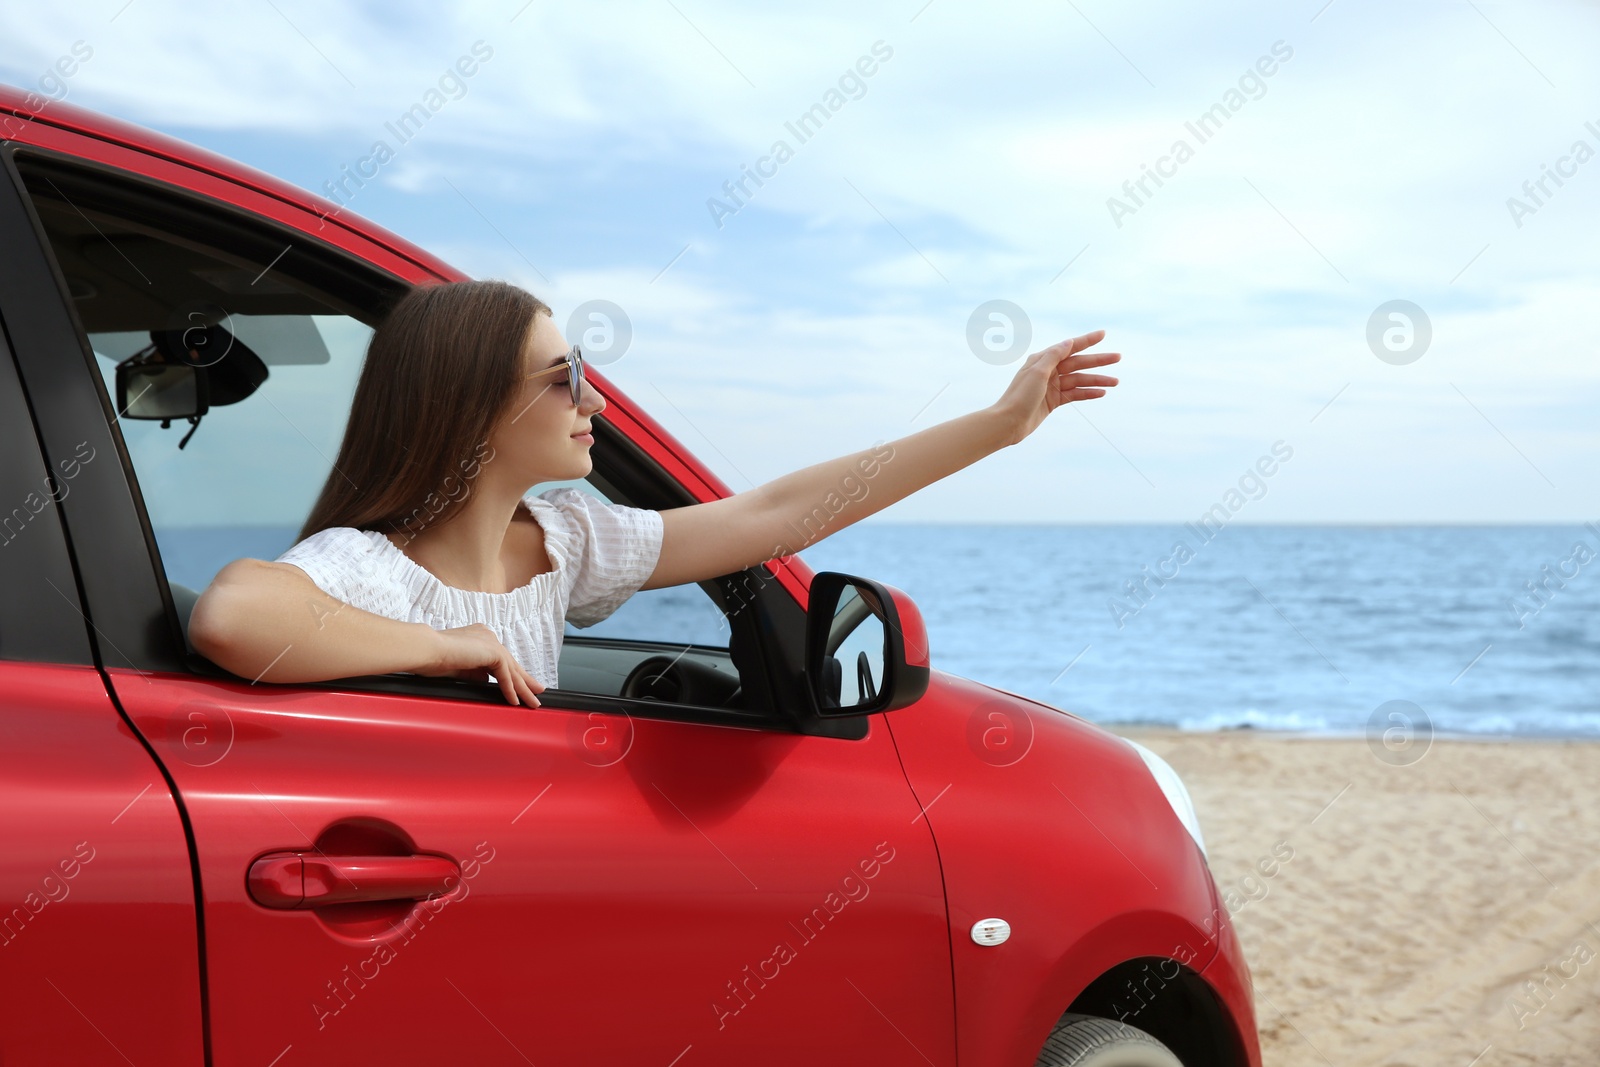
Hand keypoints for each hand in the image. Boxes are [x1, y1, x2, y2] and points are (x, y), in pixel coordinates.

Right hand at [415, 623, 546, 706]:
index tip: (520, 686)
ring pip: (511, 669)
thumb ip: (475, 673)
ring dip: (523, 688)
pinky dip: (510, 688)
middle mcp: (488, 636)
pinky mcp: (491, 651)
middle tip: (537, 692)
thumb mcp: (460, 668)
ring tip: (532, 702)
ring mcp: (491, 642)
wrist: (426, 651)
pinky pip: (505, 674)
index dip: (511, 673)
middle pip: (511, 663)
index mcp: (480, 637)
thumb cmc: (434, 659)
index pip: (500, 659)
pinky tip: (515, 700)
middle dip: (525, 680)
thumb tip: (487, 681)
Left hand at [990, 329, 1120, 445]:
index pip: (1069, 347)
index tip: (1103, 334)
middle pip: (1078, 363)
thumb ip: (1054, 356)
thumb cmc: (1020, 396)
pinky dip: (1088, 393)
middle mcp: (1048, 371)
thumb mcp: (1037, 372)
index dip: (1087, 340)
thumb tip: (1069, 341)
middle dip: (1098, 361)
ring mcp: (1052, 386)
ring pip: (1079, 380)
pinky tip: (1102, 393)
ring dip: (1097, 380)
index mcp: (1042, 360)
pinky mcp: (1054, 401)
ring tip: (1116, 381)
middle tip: (1118, 357)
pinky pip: (1075, 394)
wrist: (1008, 423)